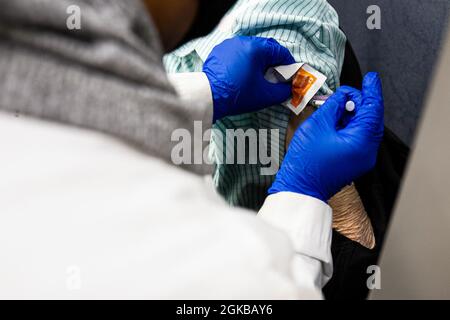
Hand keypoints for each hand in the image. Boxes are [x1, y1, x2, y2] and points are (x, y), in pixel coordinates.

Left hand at [203, 36, 294, 121]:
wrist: (208, 98)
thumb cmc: (237, 95)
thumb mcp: (265, 96)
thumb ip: (282, 91)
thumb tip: (289, 89)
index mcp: (256, 48)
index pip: (279, 51)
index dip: (288, 63)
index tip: (290, 74)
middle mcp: (242, 41)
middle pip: (265, 48)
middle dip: (273, 61)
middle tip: (276, 76)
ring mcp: (229, 45)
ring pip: (250, 50)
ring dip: (258, 61)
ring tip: (259, 76)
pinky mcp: (219, 51)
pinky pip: (237, 53)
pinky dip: (244, 61)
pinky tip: (244, 74)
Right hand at [269, 72, 383, 201]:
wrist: (300, 189)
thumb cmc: (305, 162)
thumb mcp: (317, 125)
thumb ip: (334, 106)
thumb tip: (343, 97)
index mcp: (361, 141)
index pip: (373, 109)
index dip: (372, 90)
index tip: (371, 78)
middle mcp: (367, 151)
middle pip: (370, 118)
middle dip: (357, 103)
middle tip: (342, 95)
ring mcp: (361, 158)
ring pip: (363, 127)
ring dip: (351, 114)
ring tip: (334, 108)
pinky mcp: (354, 161)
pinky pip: (357, 138)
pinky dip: (348, 126)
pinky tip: (334, 122)